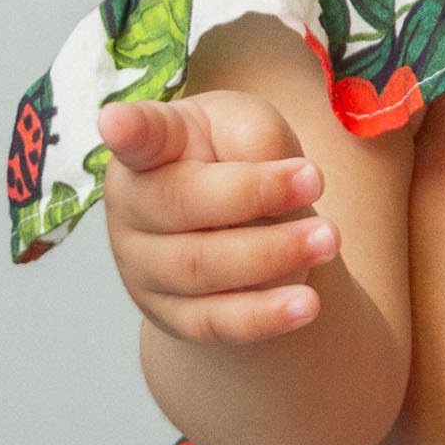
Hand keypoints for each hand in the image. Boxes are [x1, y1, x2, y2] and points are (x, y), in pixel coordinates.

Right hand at [98, 93, 341, 344]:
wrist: (241, 223)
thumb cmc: (239, 157)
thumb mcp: (250, 127)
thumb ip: (254, 139)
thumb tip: (267, 171)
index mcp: (150, 148)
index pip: (138, 136)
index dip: (127, 130)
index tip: (116, 121)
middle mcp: (134, 209)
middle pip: (181, 205)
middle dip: (252, 194)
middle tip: (317, 180)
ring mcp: (145, 268)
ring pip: (202, 269)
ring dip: (272, 254)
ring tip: (328, 240)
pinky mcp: (176, 316)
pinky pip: (218, 323)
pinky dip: (264, 315)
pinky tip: (305, 305)